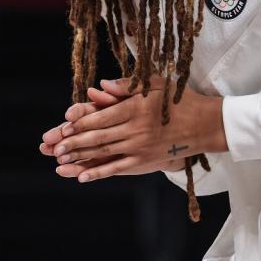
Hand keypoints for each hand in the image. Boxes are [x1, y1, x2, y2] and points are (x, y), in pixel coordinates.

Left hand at [47, 75, 226, 182]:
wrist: (207, 124)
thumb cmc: (179, 99)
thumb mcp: (154, 83)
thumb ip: (126, 84)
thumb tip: (100, 84)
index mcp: (136, 108)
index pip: (101, 117)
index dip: (79, 123)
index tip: (62, 126)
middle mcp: (136, 129)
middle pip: (98, 137)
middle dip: (74, 142)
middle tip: (54, 147)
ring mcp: (141, 147)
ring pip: (105, 153)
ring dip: (81, 157)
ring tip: (61, 159)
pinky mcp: (147, 161)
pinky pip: (119, 168)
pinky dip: (99, 172)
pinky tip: (83, 177)